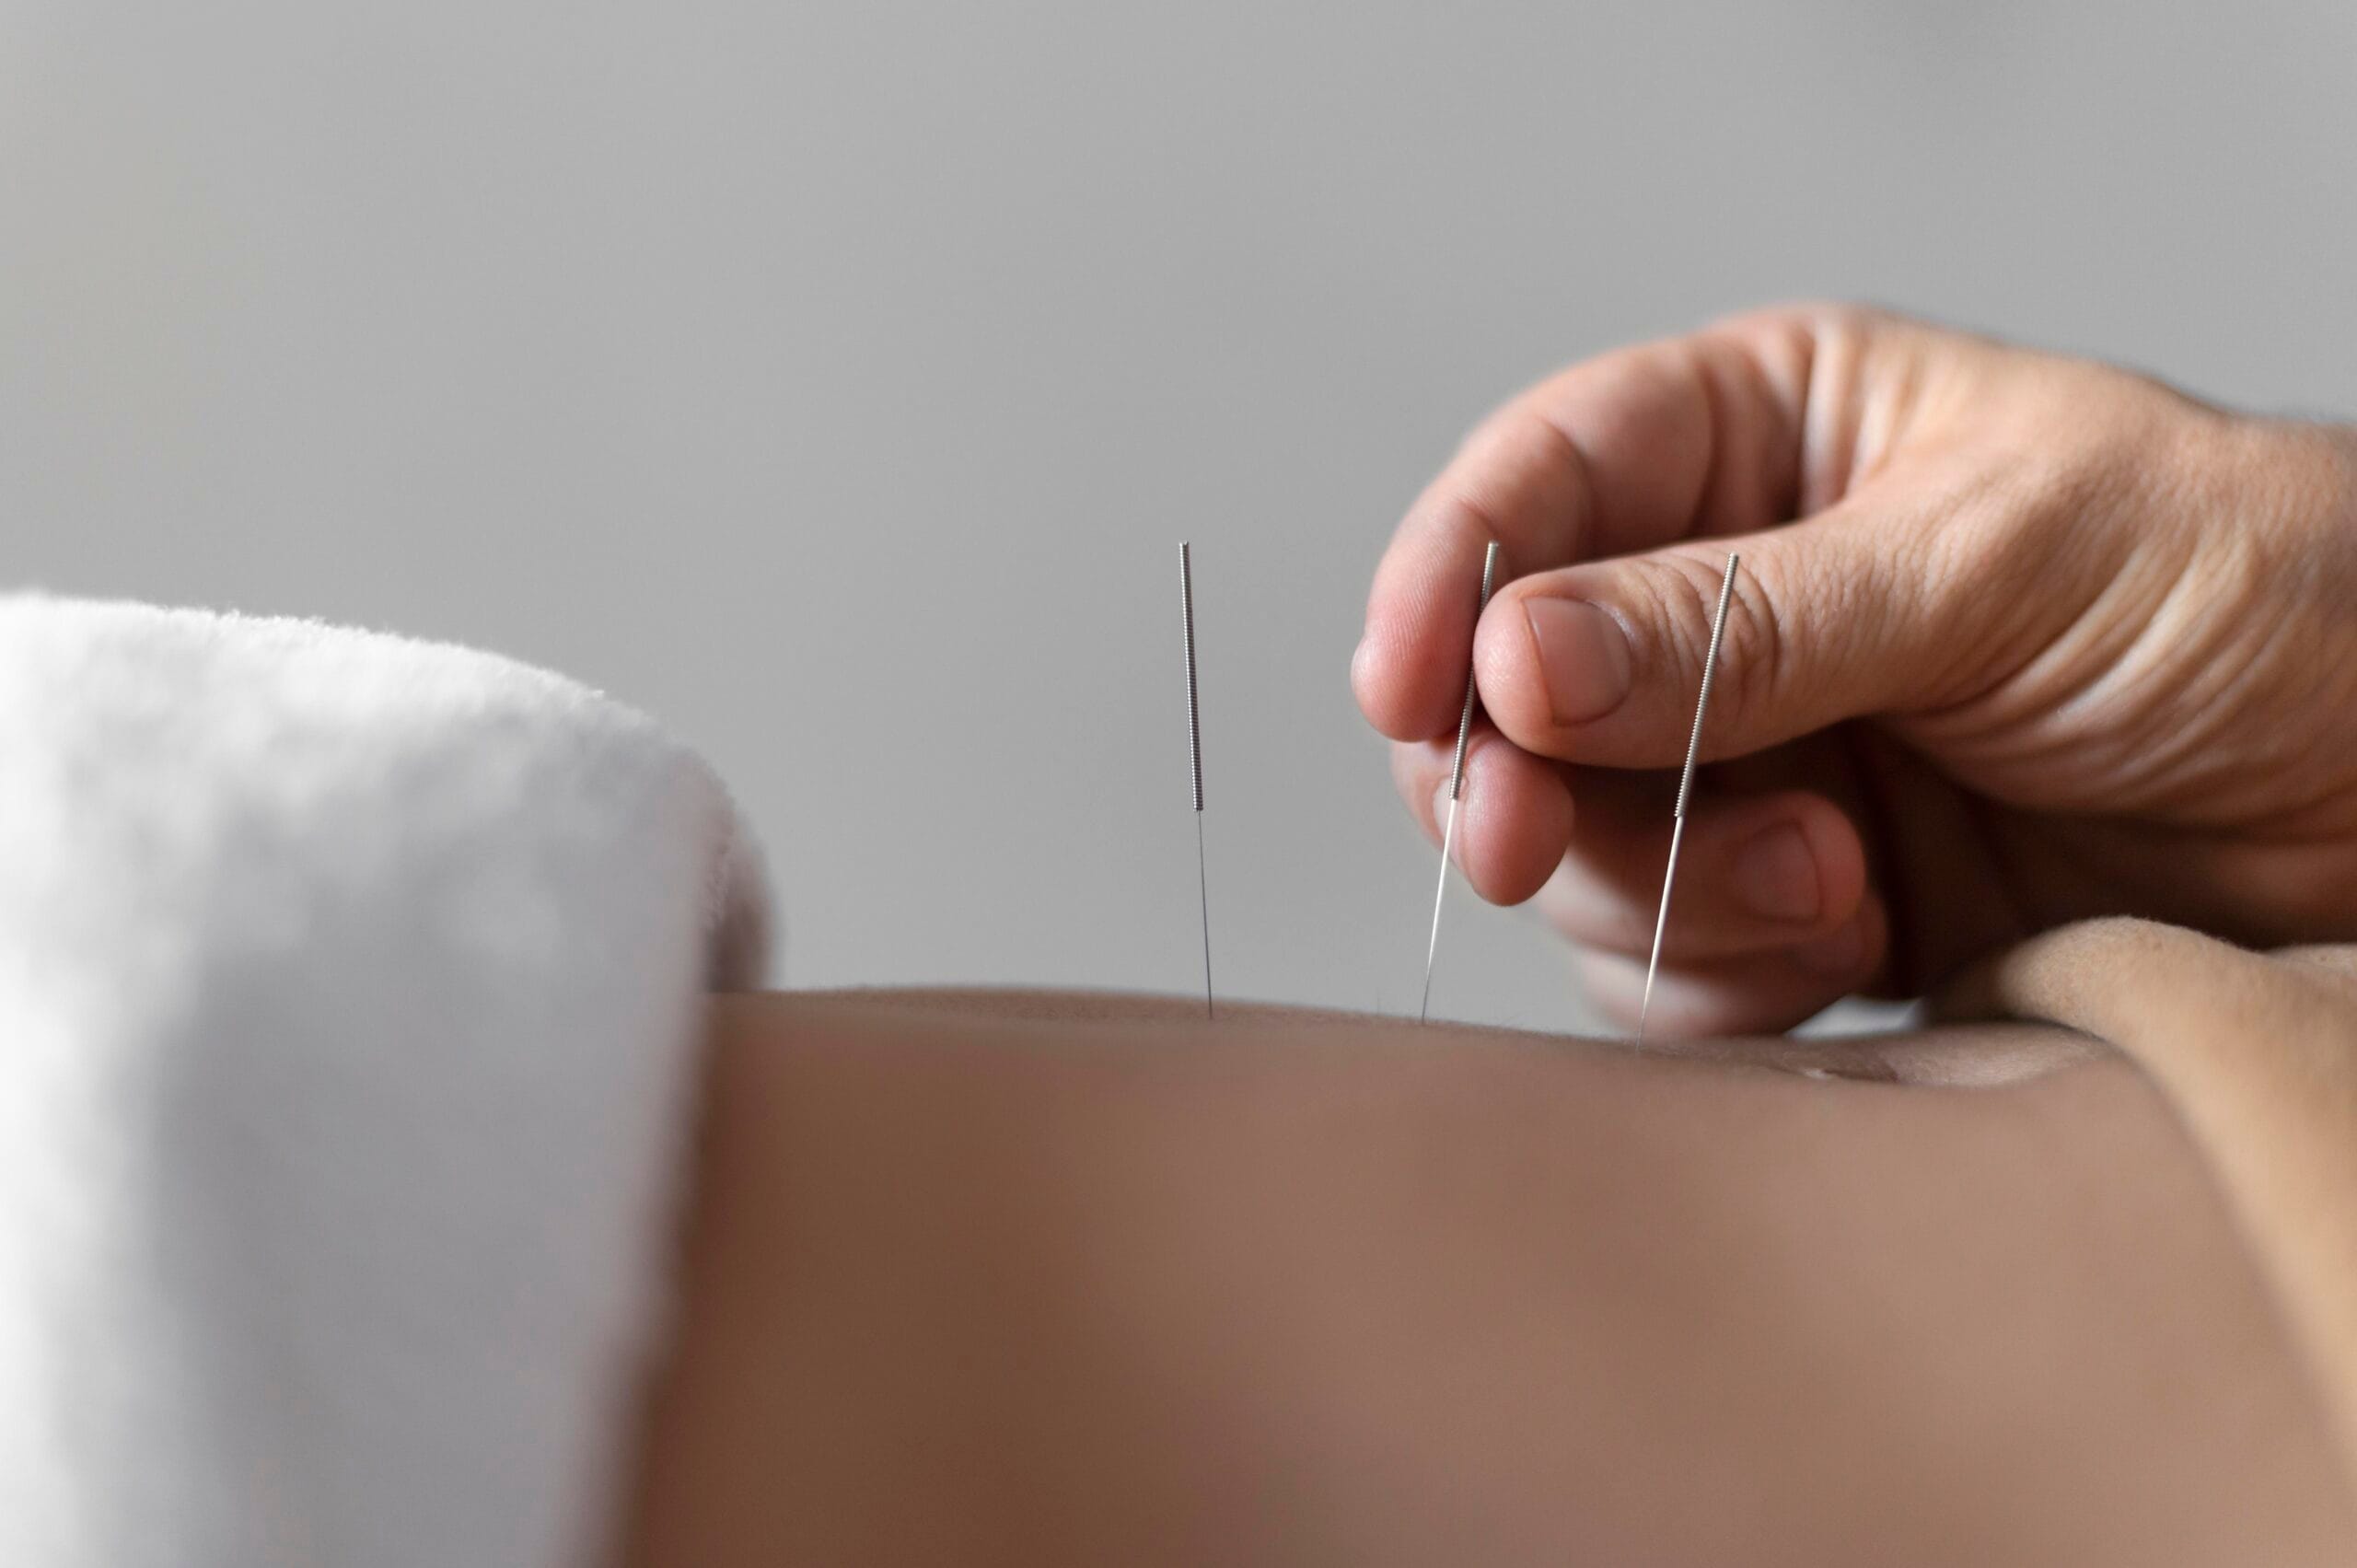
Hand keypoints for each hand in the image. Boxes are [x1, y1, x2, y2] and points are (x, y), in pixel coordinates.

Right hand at [1353, 304, 2356, 1034]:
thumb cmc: (2249, 590)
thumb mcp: (1998, 561)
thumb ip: (1744, 620)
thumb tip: (1512, 655)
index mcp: (1768, 440)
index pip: (1544, 482)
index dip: (1446, 576)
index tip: (1407, 686)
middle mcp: (1728, 597)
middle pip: (1507, 689)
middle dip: (1517, 773)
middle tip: (1533, 839)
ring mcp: (1755, 755)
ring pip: (1570, 842)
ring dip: (1659, 888)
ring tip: (1831, 883)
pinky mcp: (1792, 897)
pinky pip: (1662, 958)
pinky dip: (1714, 974)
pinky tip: (1847, 941)